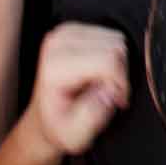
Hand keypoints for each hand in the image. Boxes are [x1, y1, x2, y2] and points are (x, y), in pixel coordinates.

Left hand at [27, 22, 129, 157]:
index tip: (115, 101)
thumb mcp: (74, 135)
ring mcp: (64, 32)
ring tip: (105, 85)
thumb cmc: (59, 126)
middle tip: (110, 94)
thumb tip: (109, 92)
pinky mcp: (74, 28)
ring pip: (117, 39)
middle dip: (120, 73)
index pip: (108, 60)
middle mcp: (57, 43)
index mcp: (55, 66)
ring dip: (118, 65)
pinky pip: (112, 35)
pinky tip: (101, 73)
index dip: (120, 83)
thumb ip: (91, 116)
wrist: (45, 117)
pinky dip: (113, 56)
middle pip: (115, 47)